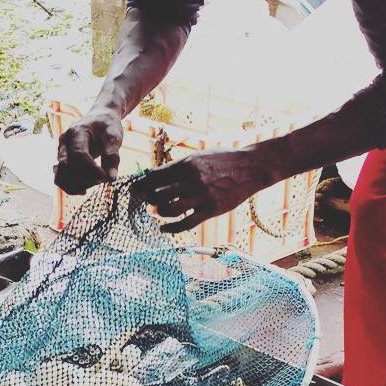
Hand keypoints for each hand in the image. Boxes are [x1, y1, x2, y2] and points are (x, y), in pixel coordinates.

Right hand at [55, 108, 123, 193]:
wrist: (100, 118)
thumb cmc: (107, 126)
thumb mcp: (114, 136)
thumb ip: (113, 155)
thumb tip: (111, 178)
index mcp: (76, 132)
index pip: (78, 155)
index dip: (91, 169)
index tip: (105, 177)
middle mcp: (64, 142)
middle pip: (67, 167)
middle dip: (85, 178)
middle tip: (103, 179)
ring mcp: (61, 152)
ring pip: (61, 175)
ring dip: (77, 186)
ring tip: (95, 183)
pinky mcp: (62, 161)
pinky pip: (60, 179)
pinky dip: (71, 187)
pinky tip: (84, 190)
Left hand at [136, 148, 276, 232]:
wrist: (251, 167)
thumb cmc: (223, 160)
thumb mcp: (199, 157)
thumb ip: (179, 167)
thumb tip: (156, 177)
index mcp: (187, 164)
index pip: (155, 176)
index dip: (142, 185)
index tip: (135, 190)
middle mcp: (191, 179)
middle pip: (158, 194)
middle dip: (149, 200)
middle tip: (147, 203)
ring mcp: (201, 196)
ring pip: (168, 210)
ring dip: (159, 213)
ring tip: (158, 213)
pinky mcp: (210, 210)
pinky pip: (185, 223)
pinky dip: (170, 228)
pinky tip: (163, 229)